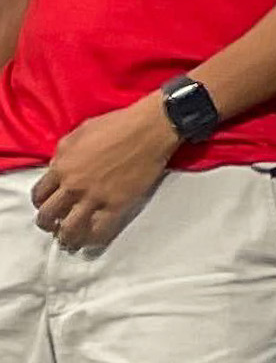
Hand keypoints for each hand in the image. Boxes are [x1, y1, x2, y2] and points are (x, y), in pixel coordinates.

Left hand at [28, 99, 184, 251]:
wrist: (150, 127)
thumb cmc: (117, 124)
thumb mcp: (79, 133)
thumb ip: (63, 154)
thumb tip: (59, 167)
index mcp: (62, 166)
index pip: (39, 195)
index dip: (41, 203)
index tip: (48, 205)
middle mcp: (73, 186)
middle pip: (48, 215)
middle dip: (48, 223)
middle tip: (55, 225)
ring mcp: (94, 197)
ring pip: (69, 228)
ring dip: (66, 236)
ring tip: (69, 238)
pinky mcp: (117, 204)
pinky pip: (99, 230)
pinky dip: (92, 238)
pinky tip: (91, 239)